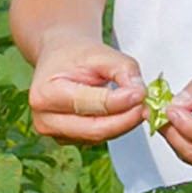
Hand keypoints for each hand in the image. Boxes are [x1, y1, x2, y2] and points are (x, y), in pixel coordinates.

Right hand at [26, 38, 146, 143]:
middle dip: (126, 119)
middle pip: (94, 129)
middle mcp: (44, 119)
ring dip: (123, 123)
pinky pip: (98, 138)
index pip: (88, 105)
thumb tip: (139, 94)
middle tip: (147, 106)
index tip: (140, 94)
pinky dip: (115, 126)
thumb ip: (123, 70)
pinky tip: (123, 111)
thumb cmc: (74, 54)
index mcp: (45, 94)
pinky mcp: (67, 139)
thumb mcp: (101, 52)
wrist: (60, 57)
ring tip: (137, 104)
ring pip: (99, 137)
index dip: (118, 102)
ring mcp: (54, 133)